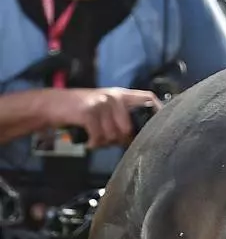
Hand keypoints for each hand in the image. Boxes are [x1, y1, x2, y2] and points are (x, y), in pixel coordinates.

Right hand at [43, 88, 160, 148]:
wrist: (52, 104)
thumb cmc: (80, 109)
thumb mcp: (104, 107)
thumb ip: (121, 117)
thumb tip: (137, 137)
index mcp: (122, 94)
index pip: (148, 99)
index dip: (157, 112)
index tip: (160, 128)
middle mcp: (115, 96)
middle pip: (130, 126)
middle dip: (121, 140)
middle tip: (109, 142)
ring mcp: (102, 103)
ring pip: (114, 134)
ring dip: (105, 143)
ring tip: (96, 140)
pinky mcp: (89, 112)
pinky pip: (99, 136)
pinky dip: (94, 144)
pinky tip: (90, 143)